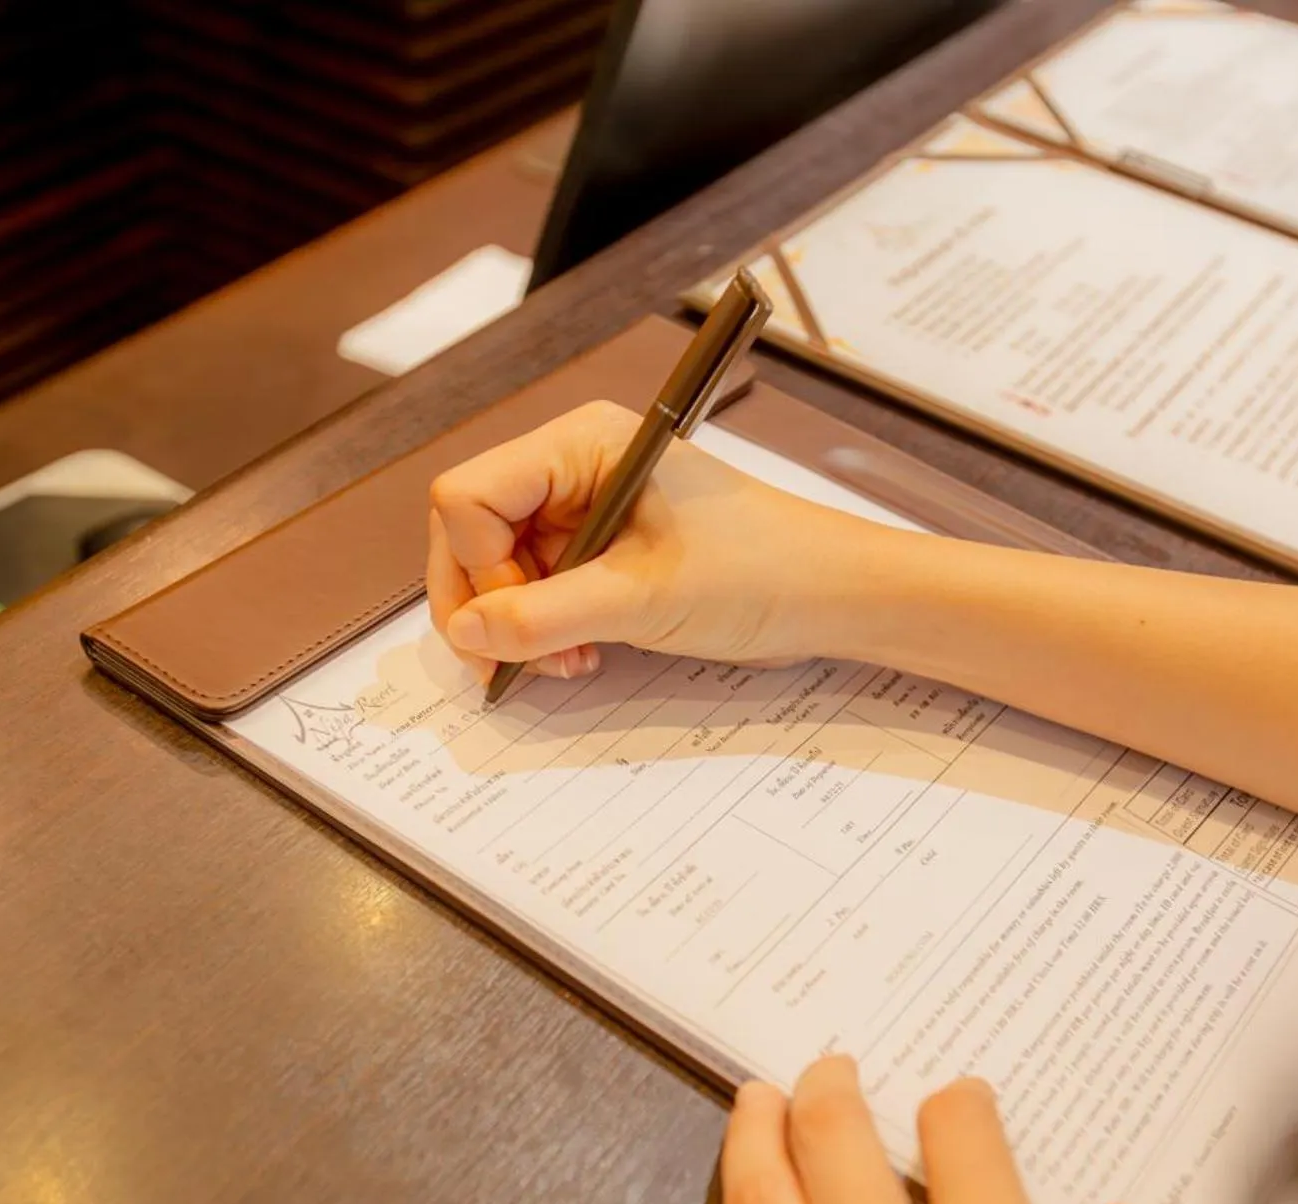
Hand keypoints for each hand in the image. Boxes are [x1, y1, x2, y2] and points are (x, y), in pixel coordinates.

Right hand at [426, 401, 886, 679]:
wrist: (831, 595)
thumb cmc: (758, 572)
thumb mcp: (642, 599)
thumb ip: (544, 616)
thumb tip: (466, 634)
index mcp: (580, 444)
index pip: (466, 496)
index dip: (476, 568)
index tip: (516, 624)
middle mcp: (572, 466)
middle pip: (470, 532)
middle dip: (487, 605)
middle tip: (513, 666)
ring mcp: (582, 508)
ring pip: (498, 567)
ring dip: (517, 625)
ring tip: (566, 662)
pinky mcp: (599, 548)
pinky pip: (537, 586)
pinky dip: (544, 628)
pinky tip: (580, 654)